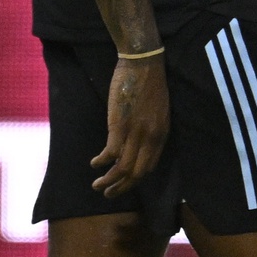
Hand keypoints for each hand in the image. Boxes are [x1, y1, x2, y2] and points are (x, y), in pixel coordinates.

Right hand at [91, 54, 169, 197]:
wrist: (143, 63)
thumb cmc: (149, 84)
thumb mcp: (158, 111)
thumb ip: (151, 129)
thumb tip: (138, 145)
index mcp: (162, 133)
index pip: (150, 166)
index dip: (136, 179)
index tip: (125, 183)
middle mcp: (151, 137)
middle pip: (138, 173)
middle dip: (122, 188)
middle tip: (109, 194)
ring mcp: (136, 132)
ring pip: (122, 169)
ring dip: (108, 182)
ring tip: (97, 186)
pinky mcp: (120, 125)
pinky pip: (110, 154)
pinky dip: (101, 163)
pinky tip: (94, 163)